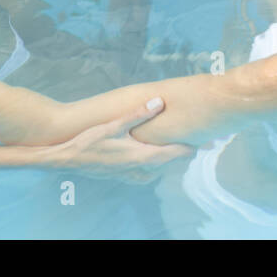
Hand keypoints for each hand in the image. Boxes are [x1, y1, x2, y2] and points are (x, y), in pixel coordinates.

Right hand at [50, 98, 194, 182]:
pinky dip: (157, 162)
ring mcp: (132, 174)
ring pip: (160, 168)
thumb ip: (139, 113)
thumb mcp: (114, 124)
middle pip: (172, 162)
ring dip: (172, 157)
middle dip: (186, 150)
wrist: (66, 159)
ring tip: (183, 145)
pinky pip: (148, 171)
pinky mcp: (124, 175)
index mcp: (142, 157)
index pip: (176, 153)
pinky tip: (155, 153)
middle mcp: (140, 169)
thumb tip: (160, 101)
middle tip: (203, 140)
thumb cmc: (89, 141)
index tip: (210, 139)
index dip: (194, 146)